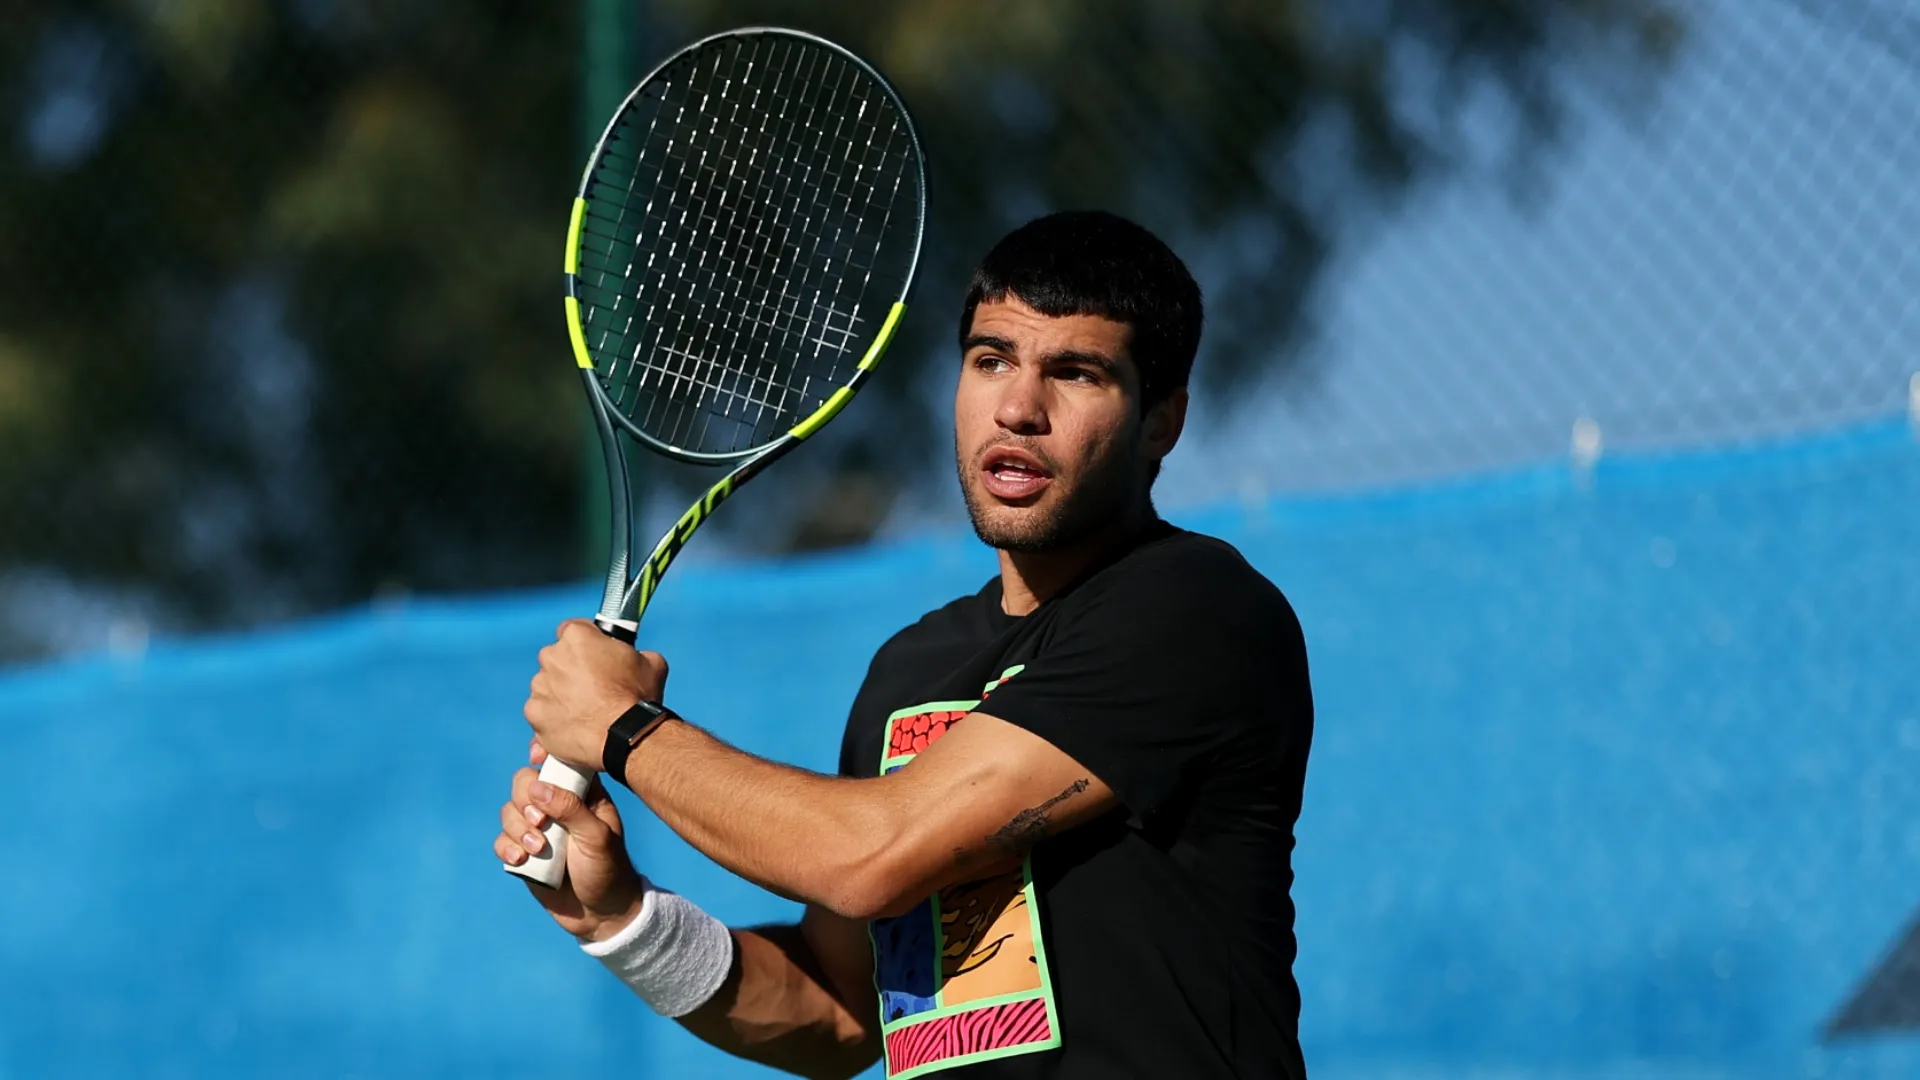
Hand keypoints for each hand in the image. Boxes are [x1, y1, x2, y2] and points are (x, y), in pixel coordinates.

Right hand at [496, 737, 648, 941]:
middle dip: (524, 801)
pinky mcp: (523, 853)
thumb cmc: (608, 870)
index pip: (558, 762)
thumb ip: (571, 810)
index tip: (536, 758)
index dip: (544, 755)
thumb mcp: (597, 838)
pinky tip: (520, 861)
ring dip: (517, 828)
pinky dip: (506, 848)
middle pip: (524, 784)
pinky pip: (502, 840)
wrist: (599, 914)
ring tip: (537, 850)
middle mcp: (557, 807)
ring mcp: (538, 829)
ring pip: (508, 811)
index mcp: (582, 794)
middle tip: (540, 823)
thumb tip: (537, 788)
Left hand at [524, 618, 668, 771]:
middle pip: (557, 659)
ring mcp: (540, 687)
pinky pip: (541, 714)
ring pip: (547, 688)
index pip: (572, 629)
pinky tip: (574, 728)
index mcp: (577, 637)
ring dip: (561, 696)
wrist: (626, 736)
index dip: (585, 643)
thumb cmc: (638, 698)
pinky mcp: (535, 714)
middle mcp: (552, 657)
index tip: (594, 656)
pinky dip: (553, 720)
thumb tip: (636, 657)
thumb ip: (634, 653)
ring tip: (585, 713)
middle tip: (593, 688)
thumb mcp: (651, 663)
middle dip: (570, 671)